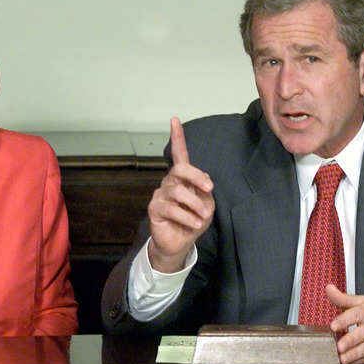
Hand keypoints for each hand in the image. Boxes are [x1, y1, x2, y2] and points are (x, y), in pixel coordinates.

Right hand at [147, 118, 214, 272]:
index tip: (174, 120)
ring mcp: (160, 195)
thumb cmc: (194, 220)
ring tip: (203, 217)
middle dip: (197, 177)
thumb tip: (203, 186)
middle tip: (209, 189)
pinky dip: (188, 217)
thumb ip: (204, 192)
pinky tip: (195, 224)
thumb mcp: (206, 205)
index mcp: (182, 178)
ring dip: (195, 205)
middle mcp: (169, 182)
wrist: (180, 243)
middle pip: (180, 169)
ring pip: (178, 192)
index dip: (177, 137)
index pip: (179, 154)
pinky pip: (172, 209)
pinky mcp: (154, 209)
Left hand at [326, 284, 363, 363]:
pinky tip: (349, 362)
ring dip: (354, 354)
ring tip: (342, 358)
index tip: (333, 326)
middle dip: (350, 341)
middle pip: (363, 333)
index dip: (343, 320)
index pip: (355, 314)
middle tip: (338, 346)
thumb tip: (328, 288)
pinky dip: (360, 361)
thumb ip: (343, 298)